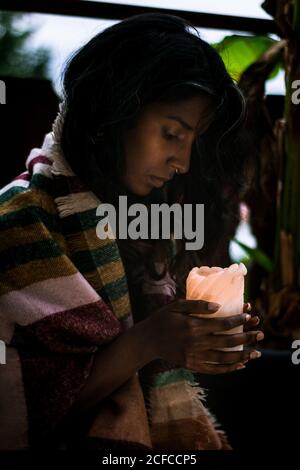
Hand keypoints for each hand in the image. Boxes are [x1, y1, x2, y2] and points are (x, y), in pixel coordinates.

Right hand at [147, 299, 263, 374]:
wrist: (147, 340)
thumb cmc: (163, 319)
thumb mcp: (177, 306)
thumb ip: (197, 305)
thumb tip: (218, 306)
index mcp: (193, 326)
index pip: (222, 324)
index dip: (238, 321)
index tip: (250, 317)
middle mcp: (196, 342)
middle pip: (227, 342)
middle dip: (246, 338)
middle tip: (260, 334)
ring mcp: (194, 356)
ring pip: (224, 358)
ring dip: (242, 356)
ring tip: (256, 353)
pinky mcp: (192, 365)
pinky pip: (214, 369)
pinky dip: (229, 368)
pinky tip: (240, 365)